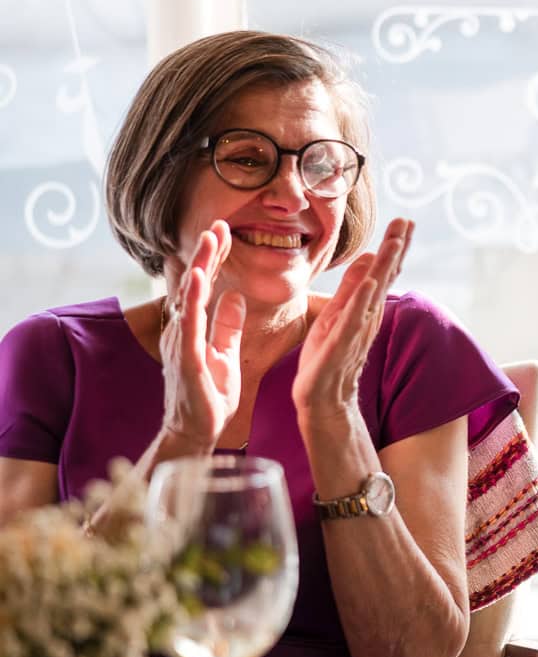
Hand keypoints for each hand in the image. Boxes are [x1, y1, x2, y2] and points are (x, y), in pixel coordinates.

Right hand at [159, 221, 245, 448]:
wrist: (198, 432)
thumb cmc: (209, 396)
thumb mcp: (225, 354)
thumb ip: (228, 326)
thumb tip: (235, 296)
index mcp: (193, 328)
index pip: (204, 285)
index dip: (214, 259)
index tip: (224, 232)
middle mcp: (183, 330)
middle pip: (194, 284)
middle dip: (207, 253)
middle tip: (218, 224)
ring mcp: (183, 343)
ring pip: (190, 297)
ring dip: (200, 267)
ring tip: (210, 239)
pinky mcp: (187, 358)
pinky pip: (189, 324)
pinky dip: (193, 300)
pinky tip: (199, 278)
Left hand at [292, 218, 412, 429]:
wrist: (323, 400)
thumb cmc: (328, 358)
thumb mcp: (336, 315)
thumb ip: (352, 289)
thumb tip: (368, 257)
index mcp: (364, 308)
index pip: (383, 273)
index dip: (394, 248)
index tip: (405, 221)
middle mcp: (365, 317)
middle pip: (383, 277)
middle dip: (395, 249)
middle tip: (406, 221)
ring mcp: (355, 331)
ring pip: (373, 293)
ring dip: (384, 267)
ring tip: (392, 242)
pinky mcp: (340, 346)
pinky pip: (353, 321)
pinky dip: (363, 302)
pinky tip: (371, 284)